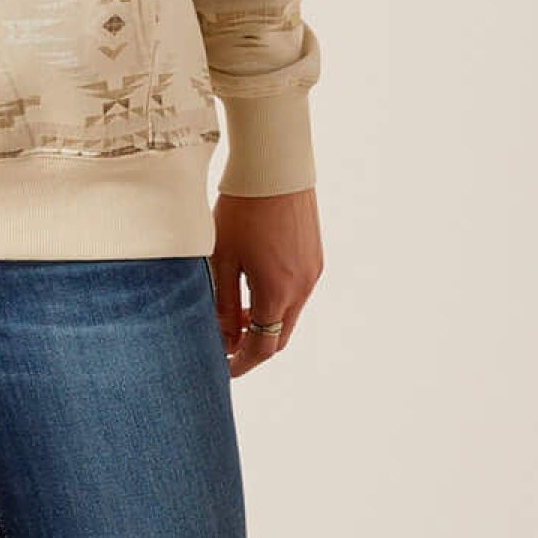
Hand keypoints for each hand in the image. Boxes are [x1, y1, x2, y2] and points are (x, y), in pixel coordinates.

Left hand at [211, 186, 320, 376]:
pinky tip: (254, 286)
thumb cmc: (241, 210)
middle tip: (225, 342)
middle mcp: (302, 288)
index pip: (261, 347)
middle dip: (253, 346)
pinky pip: (298, 294)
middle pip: (279, 337)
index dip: (241, 363)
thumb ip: (222, 304)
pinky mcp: (316, 259)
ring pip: (289, 316)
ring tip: (234, 310)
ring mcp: (313, 274)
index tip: (223, 369)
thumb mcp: (222, 259)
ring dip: (265, 322)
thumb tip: (224, 338)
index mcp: (276, 293)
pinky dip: (277, 302)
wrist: (276, 168)